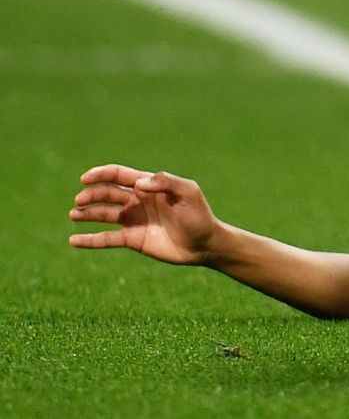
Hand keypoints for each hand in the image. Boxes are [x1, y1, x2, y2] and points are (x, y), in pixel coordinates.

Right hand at [69, 165, 221, 264]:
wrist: (204, 244)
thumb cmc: (199, 215)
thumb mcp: (188, 193)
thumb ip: (166, 183)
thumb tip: (138, 182)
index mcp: (150, 185)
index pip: (120, 175)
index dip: (102, 174)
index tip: (85, 178)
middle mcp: (139, 201)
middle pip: (109, 194)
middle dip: (93, 194)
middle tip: (80, 201)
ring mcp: (134, 220)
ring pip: (104, 214)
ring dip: (88, 213)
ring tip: (74, 214)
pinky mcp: (132, 239)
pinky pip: (107, 239)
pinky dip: (90, 239)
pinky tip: (73, 240)